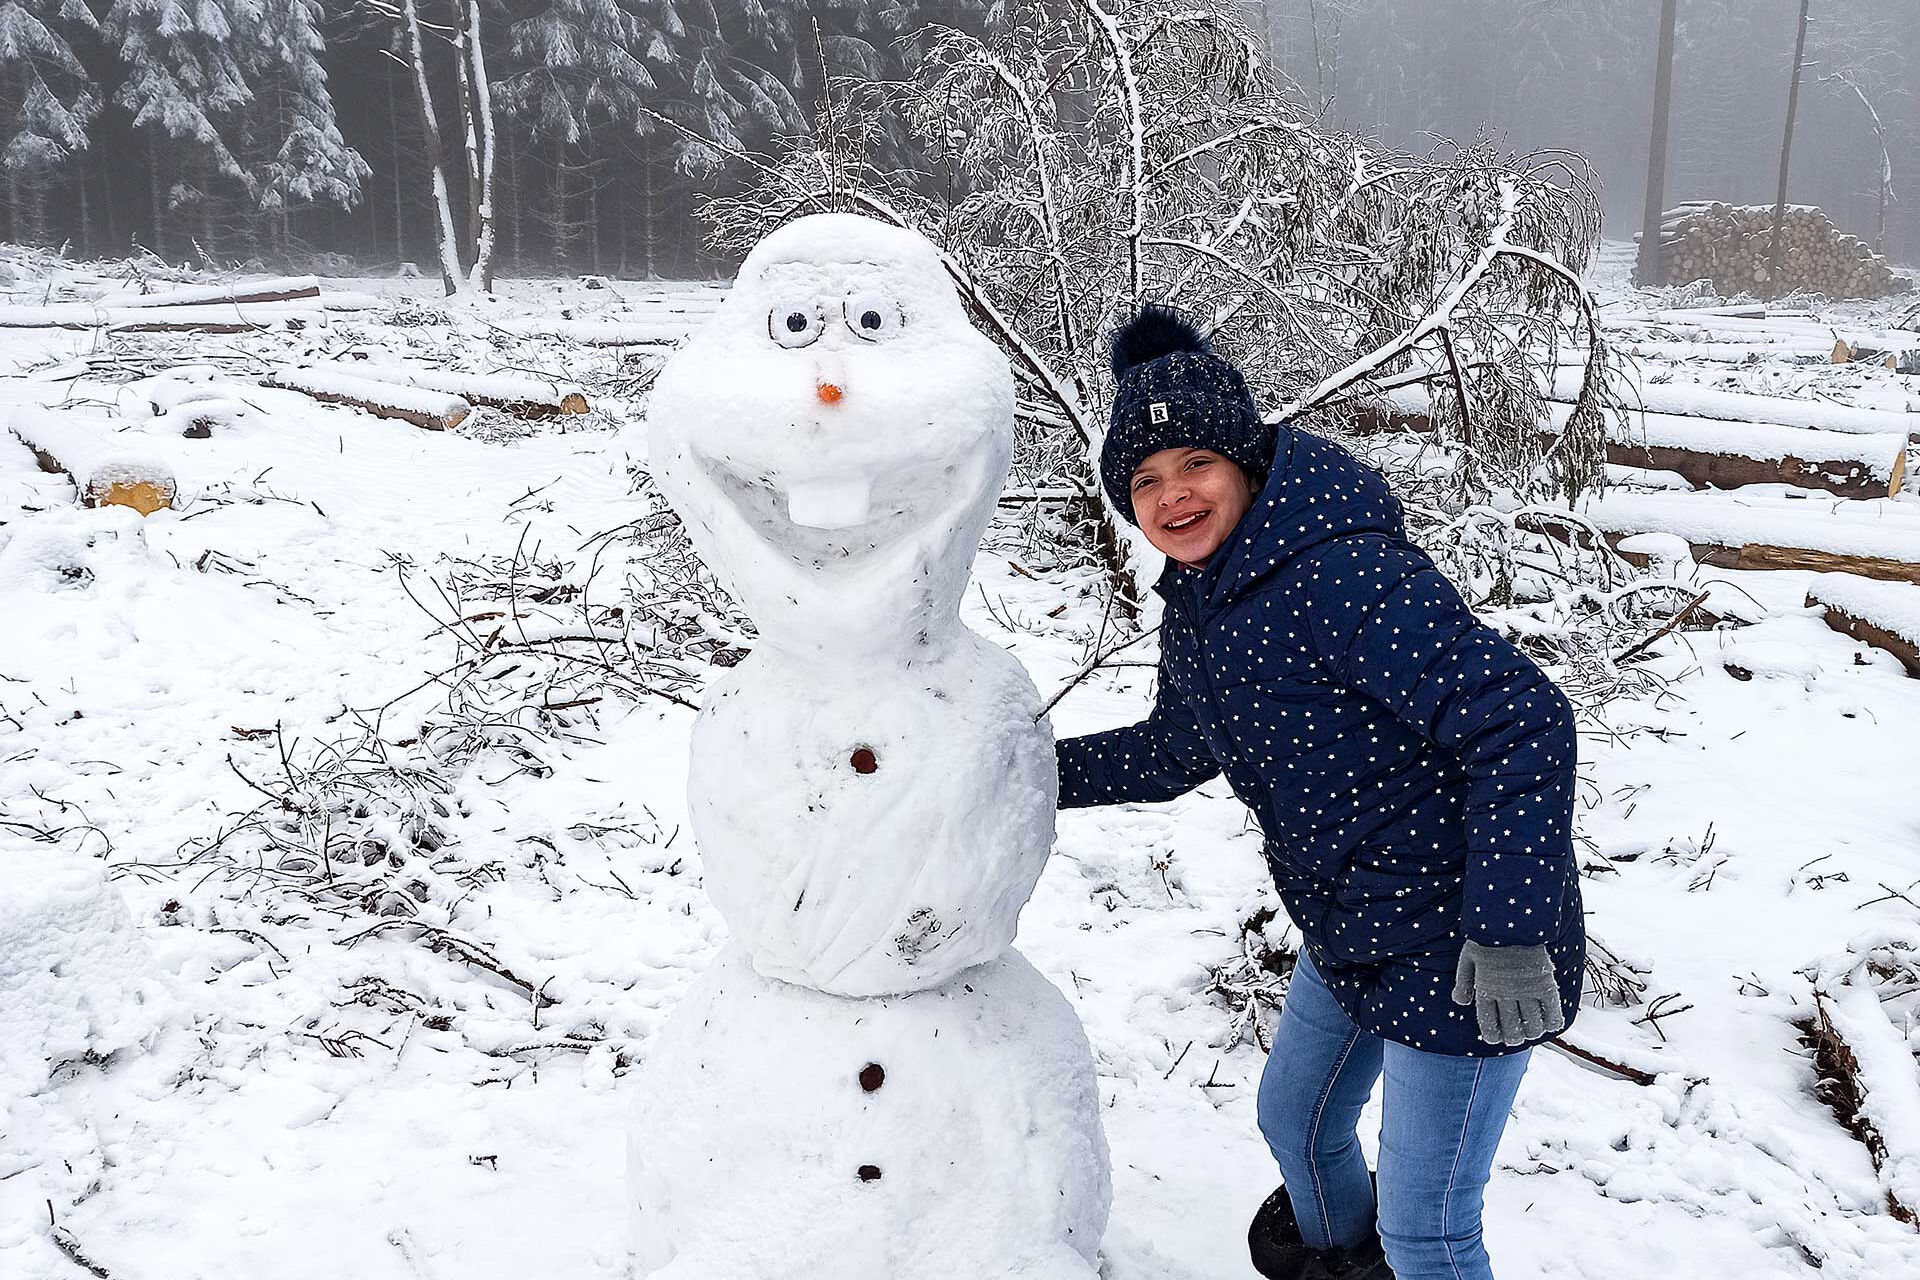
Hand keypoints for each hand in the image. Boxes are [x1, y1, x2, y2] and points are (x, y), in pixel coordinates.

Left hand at [1451, 940, 1565, 1046]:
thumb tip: (1461, 1003)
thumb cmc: (1487, 938)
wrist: (1512, 921)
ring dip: (1532, 1032)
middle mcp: (1507, 995)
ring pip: (1533, 1027)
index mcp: (1487, 990)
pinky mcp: (1546, 986)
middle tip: (1515, 1035)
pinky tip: (1549, 1023)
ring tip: (1531, 1029)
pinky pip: (1553, 1014)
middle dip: (1513, 1037)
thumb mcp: (1468, 959)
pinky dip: (1552, 1023)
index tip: (1496, 1037)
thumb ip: (1464, 982)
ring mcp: (1528, 991)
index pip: (1489, 1025)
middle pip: (1512, 1030)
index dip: (1493, 1036)